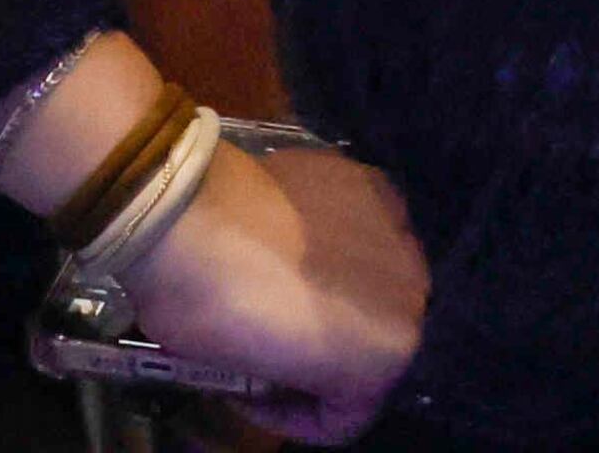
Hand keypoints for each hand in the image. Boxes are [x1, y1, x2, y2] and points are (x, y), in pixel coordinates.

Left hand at [123, 142, 426, 441]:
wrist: (187, 219)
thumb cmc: (211, 313)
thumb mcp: (243, 375)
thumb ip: (286, 373)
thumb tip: (276, 353)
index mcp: (387, 356)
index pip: (343, 415)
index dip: (291, 414)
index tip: (250, 393)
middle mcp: (411, 293)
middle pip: (371, 339)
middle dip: (324, 345)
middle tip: (271, 337)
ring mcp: (395, 230)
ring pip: (376, 278)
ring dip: (338, 287)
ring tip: (283, 278)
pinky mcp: (371, 182)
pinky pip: (364, 226)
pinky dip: (334, 237)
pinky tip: (291, 233)